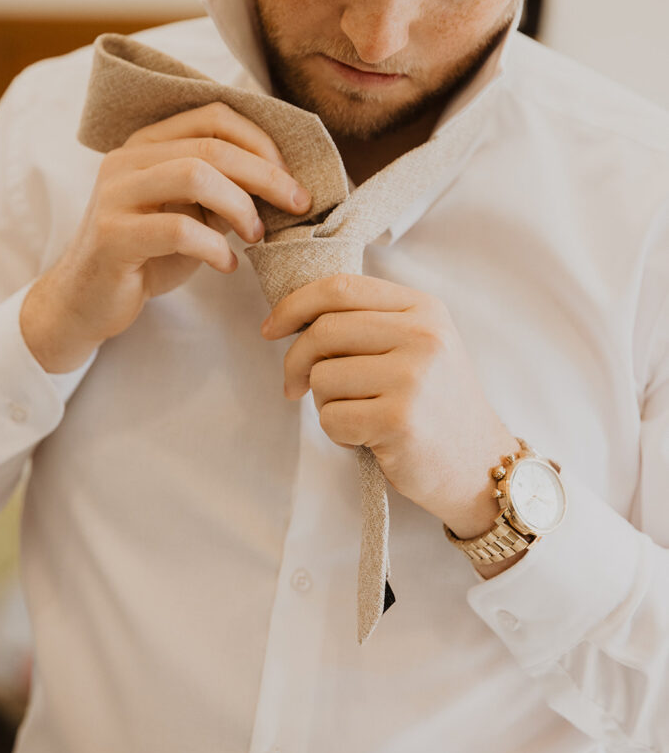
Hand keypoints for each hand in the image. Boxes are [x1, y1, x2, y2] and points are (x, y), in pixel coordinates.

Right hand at [20, 102, 312, 372]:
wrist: (88, 300)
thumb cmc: (148, 254)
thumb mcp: (192, 214)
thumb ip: (225, 191)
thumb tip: (285, 182)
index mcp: (147, 143)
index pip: (214, 117)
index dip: (261, 142)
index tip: (291, 177)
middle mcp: (126, 159)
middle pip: (212, 147)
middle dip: (266, 175)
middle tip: (297, 204)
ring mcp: (115, 195)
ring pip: (195, 176)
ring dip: (241, 206)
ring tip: (257, 235)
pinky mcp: (112, 236)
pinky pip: (179, 230)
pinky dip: (216, 248)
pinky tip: (227, 265)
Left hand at [261, 274, 517, 534]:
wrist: (480, 464)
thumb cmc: (436, 404)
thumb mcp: (419, 345)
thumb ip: (369, 322)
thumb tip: (294, 318)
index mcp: (423, 308)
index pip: (340, 288)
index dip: (294, 305)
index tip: (271, 329)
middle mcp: (422, 336)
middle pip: (323, 331)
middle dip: (296, 361)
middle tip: (295, 386)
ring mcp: (413, 377)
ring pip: (323, 377)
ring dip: (325, 403)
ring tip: (358, 415)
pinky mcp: (399, 420)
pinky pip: (332, 418)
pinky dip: (338, 432)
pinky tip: (367, 438)